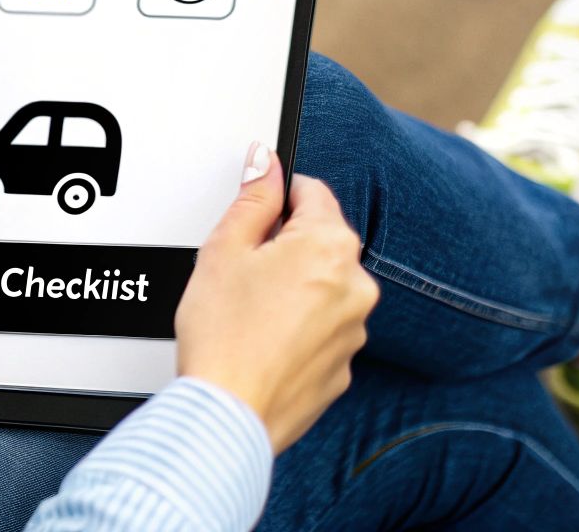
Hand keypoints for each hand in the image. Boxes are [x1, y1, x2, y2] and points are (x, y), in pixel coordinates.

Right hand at [174, 145, 378, 453]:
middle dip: (285, 245)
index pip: (313, 191)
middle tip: (241, 268)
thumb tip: (266, 164)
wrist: (228, 414)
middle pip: (320, 241)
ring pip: (323, 287)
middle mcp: (355, 285)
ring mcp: (354, 330)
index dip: (278, 194)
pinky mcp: (343, 367)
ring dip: (293, 288)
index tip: (258, 206)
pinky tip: (262, 339)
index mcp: (329, 246)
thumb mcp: (224, 249)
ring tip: (248, 310)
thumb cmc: (223, 338)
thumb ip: (254, 198)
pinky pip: (323, 329)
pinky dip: (298, 328)